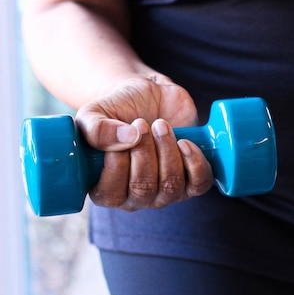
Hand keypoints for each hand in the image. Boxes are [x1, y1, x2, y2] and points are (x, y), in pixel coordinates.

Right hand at [75, 76, 212, 210]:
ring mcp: (165, 191)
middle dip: (144, 153)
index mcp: (105, 189)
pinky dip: (194, 162)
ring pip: (170, 185)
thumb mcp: (94, 115)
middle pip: (143, 190)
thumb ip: (97, 130)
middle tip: (143, 124)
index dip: (117, 166)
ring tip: (161, 125)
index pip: (111, 196)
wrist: (149, 97)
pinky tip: (184, 142)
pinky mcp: (191, 179)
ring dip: (167, 151)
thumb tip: (127, 138)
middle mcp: (135, 197)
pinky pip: (199, 183)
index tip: (124, 136)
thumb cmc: (117, 111)